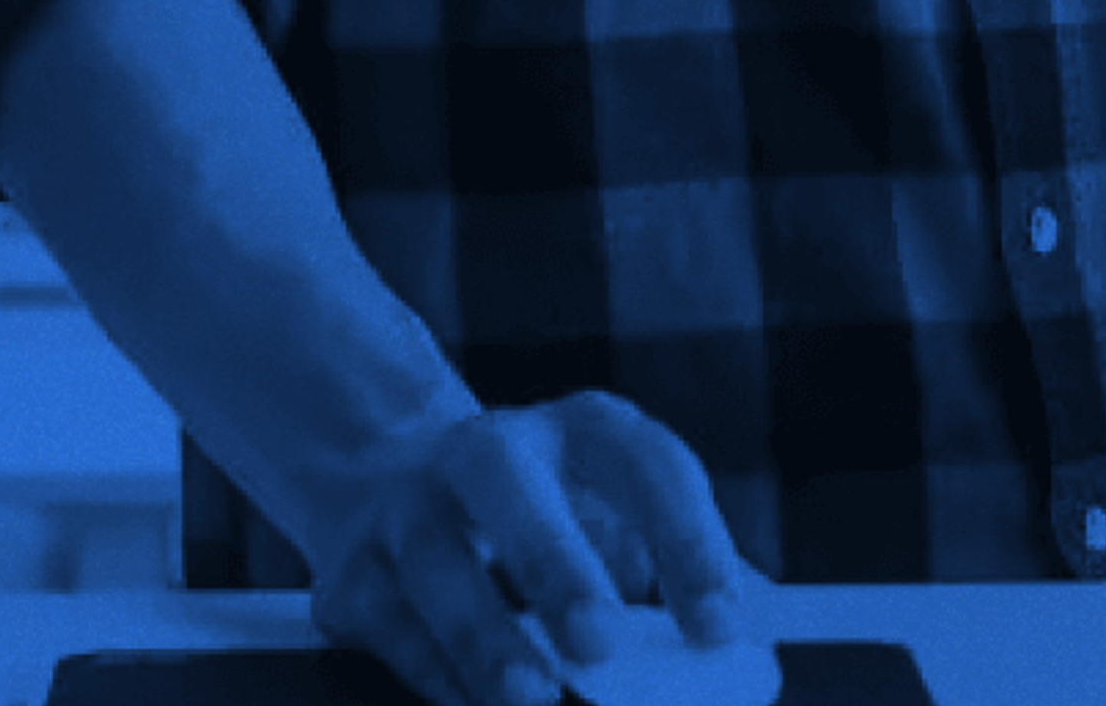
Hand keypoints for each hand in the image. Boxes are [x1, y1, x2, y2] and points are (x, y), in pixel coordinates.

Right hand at [308, 394, 757, 705]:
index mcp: (584, 427)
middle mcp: (491, 449)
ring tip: (530, 696)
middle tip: (599, 643)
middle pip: (518, 493)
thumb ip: (678, 567)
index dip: (689, 542)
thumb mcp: (617, 512)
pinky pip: (392, 630)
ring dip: (484, 643)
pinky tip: (472, 704)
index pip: (649, 466)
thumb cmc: (543, 507)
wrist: (393, 478)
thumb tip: (755, 635)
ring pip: (438, 570)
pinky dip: (436, 676)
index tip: (720, 625)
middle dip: (558, 568)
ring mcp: (409, 507)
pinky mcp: (350, 575)